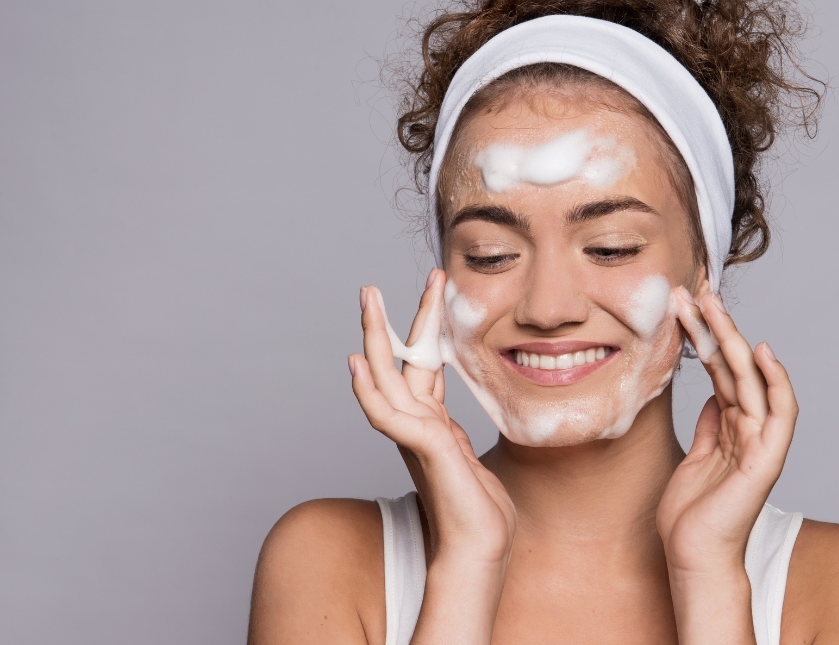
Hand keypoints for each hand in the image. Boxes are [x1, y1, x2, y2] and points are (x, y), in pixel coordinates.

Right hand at [349, 269, 515, 566]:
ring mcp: (414, 437)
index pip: (423, 368)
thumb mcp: (470, 461)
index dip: (423, 330)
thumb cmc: (480, 514)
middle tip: (371, 287)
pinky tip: (358, 362)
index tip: (434, 292)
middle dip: (386, 323)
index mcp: (430, 425)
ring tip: (367, 301)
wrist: (481, 551)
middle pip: (397, 364)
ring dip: (374, 337)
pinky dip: (369, 388)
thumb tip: (448, 427)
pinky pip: (386, 413)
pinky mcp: (421, 449)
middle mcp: (416, 427)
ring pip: (386, 378)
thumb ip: (453, 440)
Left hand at [656, 287, 797, 574]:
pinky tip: (762, 352)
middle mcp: (749, 428)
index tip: (684, 304)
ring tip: (709, 304)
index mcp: (732, 426)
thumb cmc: (691, 515)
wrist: (693, 556)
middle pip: (734, 366)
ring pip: (750, 379)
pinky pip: (779, 414)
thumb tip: (713, 398)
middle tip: (693, 290)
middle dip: (714, 326)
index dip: (704, 336)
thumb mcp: (694, 458)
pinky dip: (775, 382)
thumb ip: (709, 427)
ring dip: (730, 339)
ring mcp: (760, 442)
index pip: (720, 370)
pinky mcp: (765, 459)